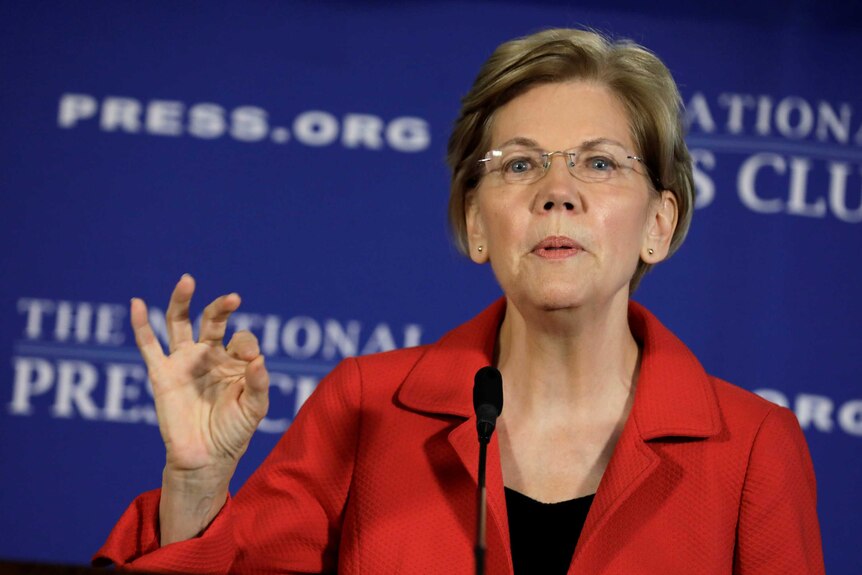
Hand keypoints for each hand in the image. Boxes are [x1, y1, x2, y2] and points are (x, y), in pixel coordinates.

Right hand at [131, 274, 269, 541]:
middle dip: (222, 308)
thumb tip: (258, 360)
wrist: (206, 459)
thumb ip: (259, 385)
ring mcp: (184, 362)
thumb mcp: (254, 410)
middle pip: (212, 320)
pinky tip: (137, 303)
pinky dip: (141, 324)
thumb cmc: (234, 433)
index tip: (251, 363)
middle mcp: (208, 355)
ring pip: (178, 323)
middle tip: (233, 299)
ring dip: (181, 300)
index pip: (242, 339)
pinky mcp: (162, 375)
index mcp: (234, 361)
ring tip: (187, 280)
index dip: (248, 347)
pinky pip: (148, 346)